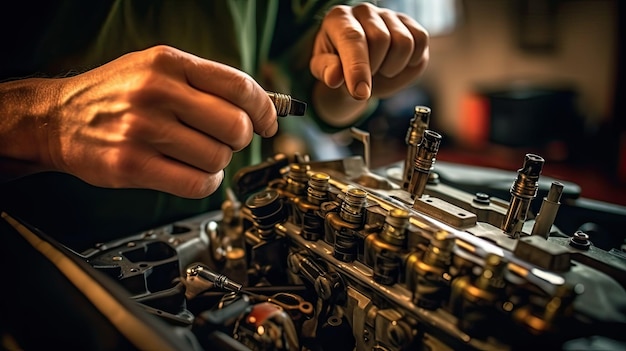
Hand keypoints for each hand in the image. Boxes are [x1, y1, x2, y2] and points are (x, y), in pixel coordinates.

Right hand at [3, 46, 277, 197]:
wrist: (56, 118)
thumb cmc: (114, 95)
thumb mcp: (156, 69)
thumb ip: (204, 83)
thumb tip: (260, 105)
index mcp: (169, 63)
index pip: (239, 86)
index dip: (264, 109)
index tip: (268, 122)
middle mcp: (157, 92)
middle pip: (235, 126)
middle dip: (240, 138)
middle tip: (227, 140)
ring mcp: (143, 129)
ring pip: (218, 157)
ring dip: (218, 163)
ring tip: (200, 155)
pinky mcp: (132, 165)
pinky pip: (196, 183)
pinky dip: (205, 183)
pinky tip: (193, 174)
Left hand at [310, 3, 428, 124]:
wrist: (357, 64)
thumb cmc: (338, 65)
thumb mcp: (324, 70)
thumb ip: (327, 71)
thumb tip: (333, 77)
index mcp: (339, 19)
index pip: (352, 38)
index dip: (357, 67)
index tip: (360, 93)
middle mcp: (365, 11)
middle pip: (381, 40)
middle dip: (375, 69)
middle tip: (366, 78)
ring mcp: (390, 16)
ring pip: (404, 43)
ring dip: (393, 68)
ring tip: (379, 71)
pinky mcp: (411, 25)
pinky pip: (421, 42)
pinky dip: (411, 62)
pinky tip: (396, 66)